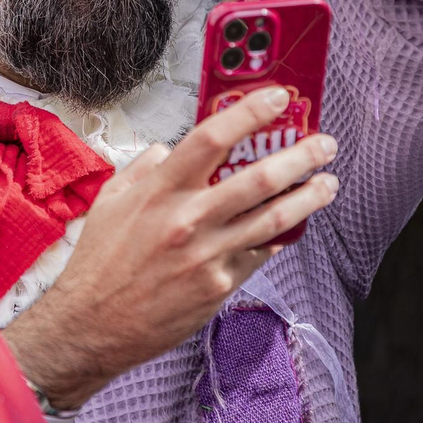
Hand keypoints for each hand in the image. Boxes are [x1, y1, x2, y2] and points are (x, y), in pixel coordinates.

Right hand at [2, 88, 338, 409]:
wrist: (94, 324)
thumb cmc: (99, 261)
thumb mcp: (110, 200)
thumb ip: (144, 168)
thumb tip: (168, 150)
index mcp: (161, 190)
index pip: (212, 138)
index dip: (250, 112)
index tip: (277, 98)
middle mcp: (189, 218)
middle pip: (259, 178)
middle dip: (300, 156)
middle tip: (325, 144)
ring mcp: (209, 254)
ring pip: (273, 219)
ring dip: (308, 197)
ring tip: (328, 184)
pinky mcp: (220, 286)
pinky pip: (259, 253)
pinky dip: (277, 237)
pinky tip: (293, 227)